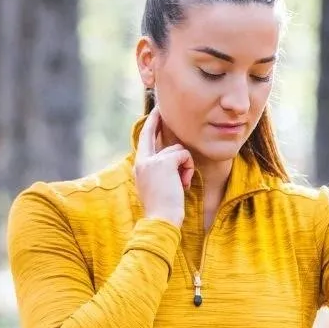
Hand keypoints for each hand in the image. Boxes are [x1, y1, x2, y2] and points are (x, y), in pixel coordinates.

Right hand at [134, 107, 193, 226]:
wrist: (161, 219)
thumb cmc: (164, 208)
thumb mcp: (159, 185)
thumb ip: (161, 170)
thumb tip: (174, 158)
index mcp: (139, 166)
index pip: (144, 141)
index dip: (150, 127)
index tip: (154, 115)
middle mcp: (142, 160)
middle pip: (151, 133)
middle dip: (156, 119)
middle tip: (159, 108)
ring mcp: (152, 160)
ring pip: (178, 150)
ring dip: (186, 166)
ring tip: (182, 183)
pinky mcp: (164, 162)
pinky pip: (184, 155)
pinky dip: (189, 168)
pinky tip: (184, 182)